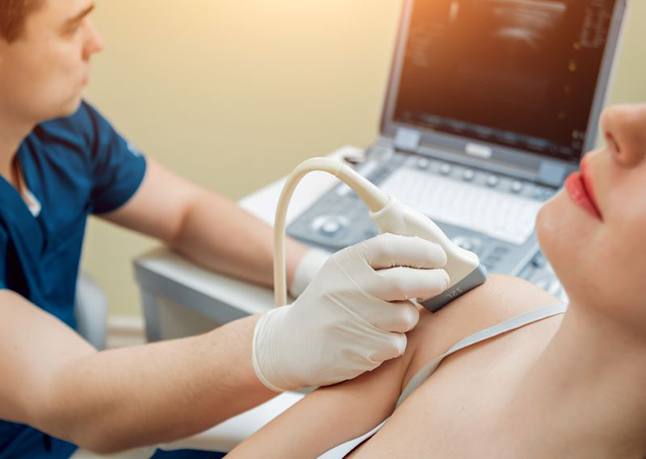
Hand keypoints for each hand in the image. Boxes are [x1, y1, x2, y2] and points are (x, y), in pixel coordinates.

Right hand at [252, 233, 449, 390]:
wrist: (290, 344)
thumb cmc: (328, 304)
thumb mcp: (340, 272)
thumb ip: (376, 263)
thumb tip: (427, 255)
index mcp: (345, 263)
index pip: (389, 247)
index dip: (421, 250)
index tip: (438, 256)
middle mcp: (348, 289)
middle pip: (405, 282)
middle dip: (432, 281)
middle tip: (440, 281)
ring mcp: (353, 321)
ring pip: (406, 317)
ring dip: (406, 318)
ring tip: (386, 318)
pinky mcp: (360, 351)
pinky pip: (397, 344)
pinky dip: (392, 343)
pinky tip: (372, 339)